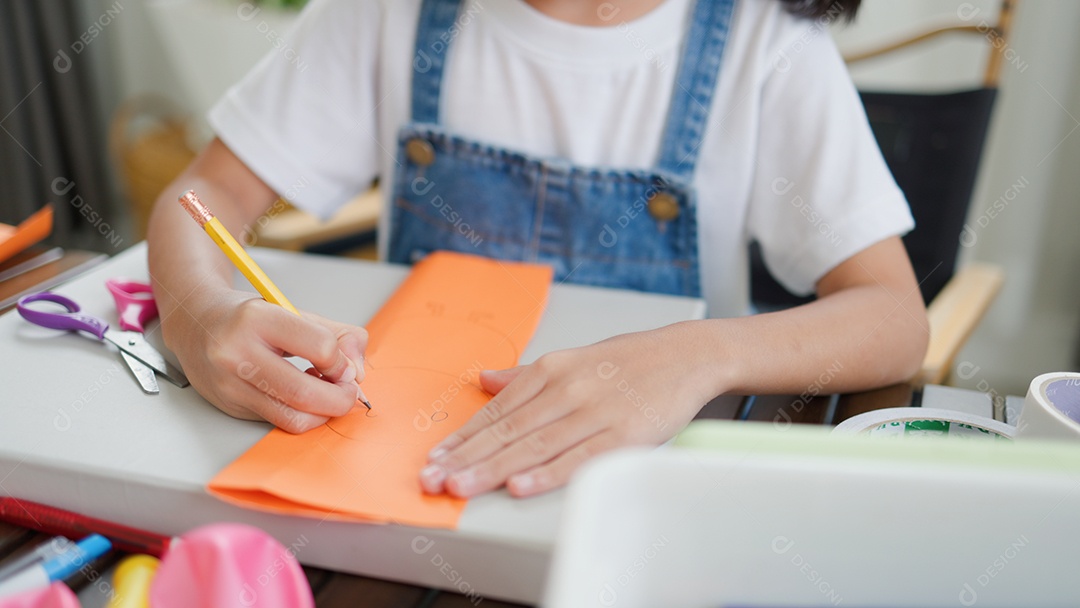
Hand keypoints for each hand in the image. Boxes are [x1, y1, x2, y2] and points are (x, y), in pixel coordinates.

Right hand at [162, 289, 367, 432]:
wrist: (194, 323)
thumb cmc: (247, 317)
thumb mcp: (293, 311)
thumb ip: (336, 335)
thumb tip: (359, 370)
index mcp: (257, 319)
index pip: (319, 347)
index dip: (341, 361)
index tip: (342, 363)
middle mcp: (236, 353)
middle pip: (304, 393)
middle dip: (340, 398)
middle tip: (348, 391)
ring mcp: (229, 384)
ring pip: (291, 417)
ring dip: (322, 412)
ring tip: (327, 394)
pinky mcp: (229, 406)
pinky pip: (277, 421)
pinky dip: (301, 414)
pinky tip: (302, 397)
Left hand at [418, 325, 718, 497]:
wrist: (686, 355)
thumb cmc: (629, 361)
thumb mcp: (572, 359)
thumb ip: (525, 376)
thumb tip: (484, 380)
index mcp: (551, 370)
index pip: (498, 411)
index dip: (463, 437)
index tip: (435, 458)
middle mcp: (567, 389)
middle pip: (508, 430)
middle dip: (466, 458)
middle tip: (433, 479)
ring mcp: (594, 412)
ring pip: (535, 444)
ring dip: (493, 468)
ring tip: (462, 486)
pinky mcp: (624, 434)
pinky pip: (579, 457)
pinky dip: (548, 472)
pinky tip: (520, 485)